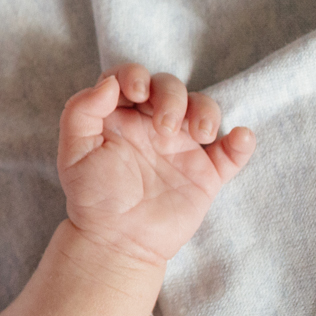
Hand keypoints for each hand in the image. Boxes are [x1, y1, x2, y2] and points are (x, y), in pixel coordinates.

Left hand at [57, 64, 254, 264]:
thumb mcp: (73, 152)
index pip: (132, 78)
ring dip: (206, 112)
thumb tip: (108, 83)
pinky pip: (232, 152)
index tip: (136, 92)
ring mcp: (181, 147)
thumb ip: (80, 112)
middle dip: (171, 97)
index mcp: (120, 116)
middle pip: (170, 87)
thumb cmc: (93, 196)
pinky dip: (242, 142)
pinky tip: (239, 137)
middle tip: (165, 129)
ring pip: (204, 109)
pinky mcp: (206, 173)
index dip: (136, 74)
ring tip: (200, 135)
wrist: (117, 241)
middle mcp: (152, 125)